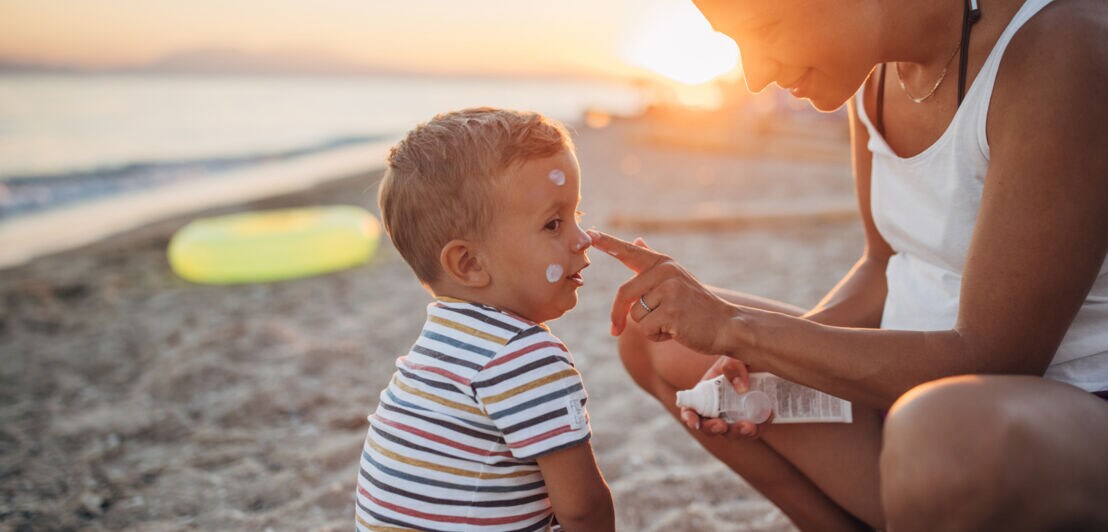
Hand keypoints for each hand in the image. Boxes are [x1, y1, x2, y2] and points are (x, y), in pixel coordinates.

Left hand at [587, 229, 750, 355]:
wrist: (726, 324)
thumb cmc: (696, 305)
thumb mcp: (675, 279)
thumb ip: (653, 263)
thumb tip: (637, 240)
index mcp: (663, 263)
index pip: (629, 251)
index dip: (608, 243)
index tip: (589, 233)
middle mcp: (665, 271)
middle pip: (624, 294)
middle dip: (617, 316)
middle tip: (614, 332)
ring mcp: (670, 290)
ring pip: (634, 315)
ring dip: (648, 327)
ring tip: (671, 323)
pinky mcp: (672, 311)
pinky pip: (646, 329)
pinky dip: (657, 337)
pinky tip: (676, 331)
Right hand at [679, 356, 772, 439]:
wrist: (762, 363)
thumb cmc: (741, 359)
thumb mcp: (734, 357)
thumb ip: (733, 366)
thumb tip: (741, 388)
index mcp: (705, 393)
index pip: (690, 408)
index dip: (689, 418)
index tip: (695, 423)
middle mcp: (717, 408)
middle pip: (710, 427)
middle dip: (713, 429)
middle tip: (722, 425)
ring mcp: (734, 416)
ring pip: (732, 433)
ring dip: (739, 433)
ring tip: (750, 426)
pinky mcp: (751, 420)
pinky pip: (754, 430)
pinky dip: (760, 426)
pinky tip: (769, 415)